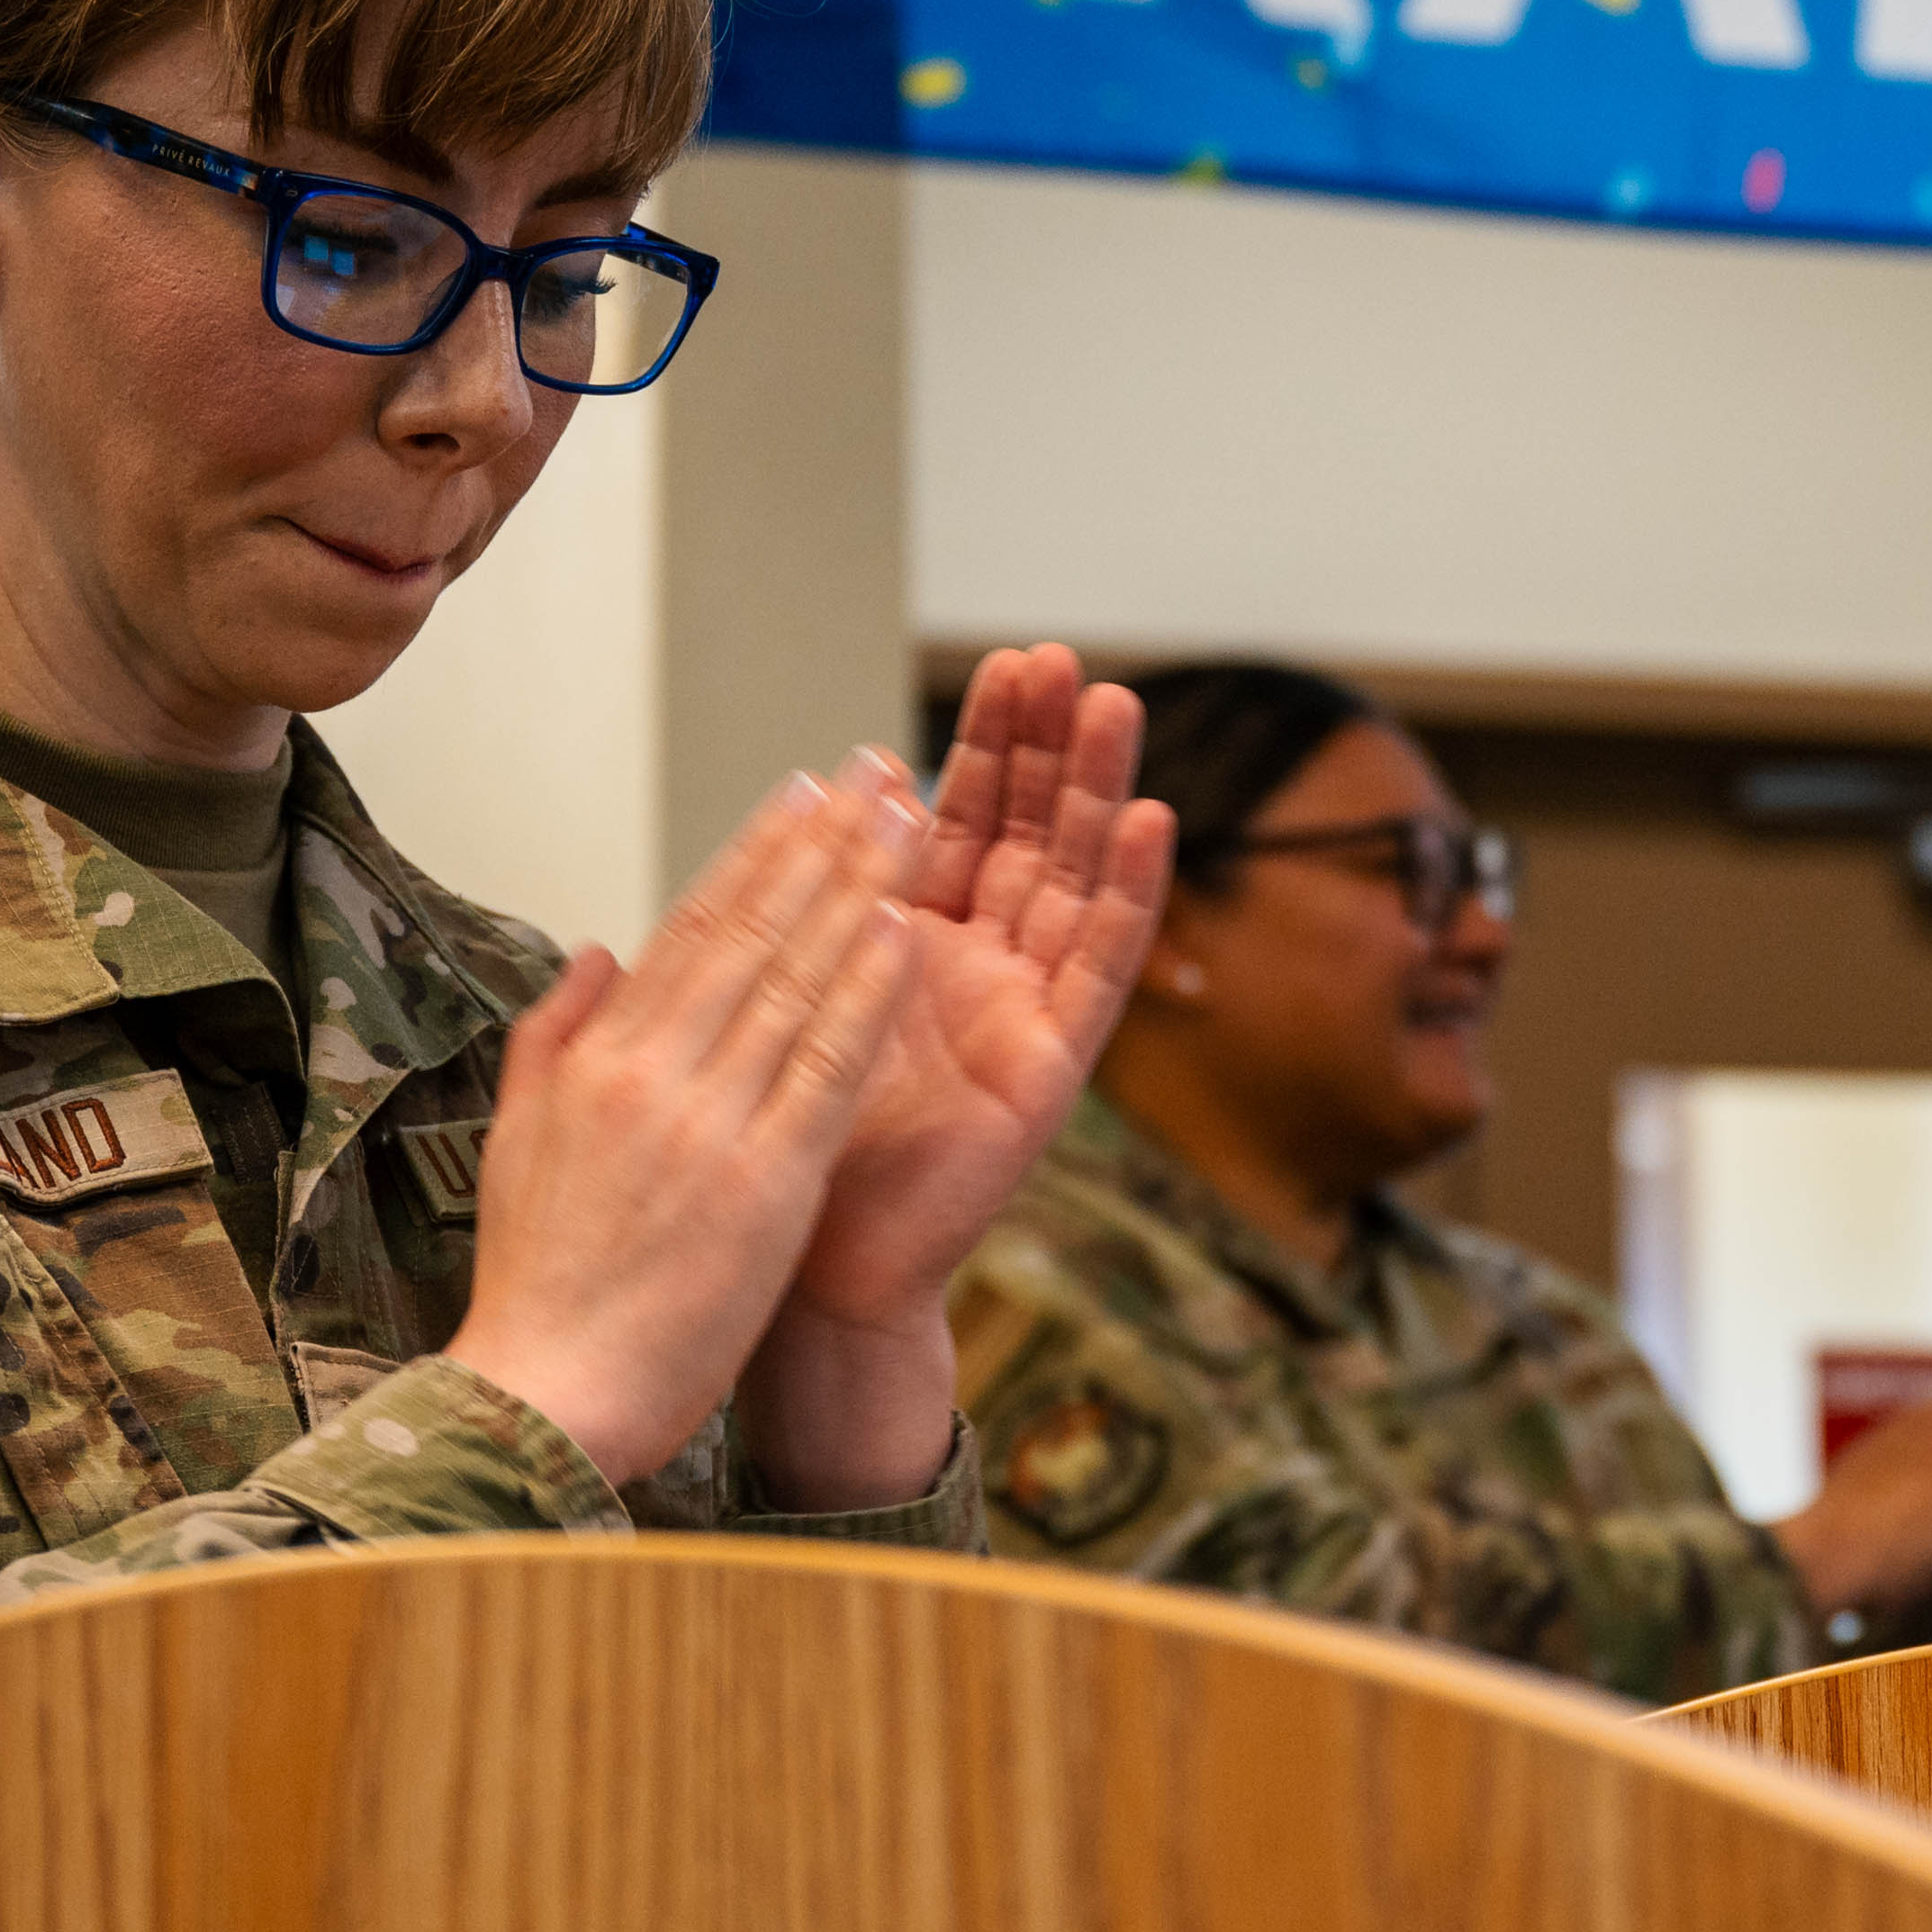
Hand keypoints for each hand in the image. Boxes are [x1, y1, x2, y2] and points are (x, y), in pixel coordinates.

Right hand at [440, 771, 922, 1485]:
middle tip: (878, 770)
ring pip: (796, 979)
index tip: (805, 790)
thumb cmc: (537, 1288)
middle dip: (823, 842)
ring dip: (859, 890)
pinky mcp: (762, 1182)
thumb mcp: (519, 1143)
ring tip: (910, 818)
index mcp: (597, 1061)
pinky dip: (865, 994)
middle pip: (751, 930)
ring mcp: (708, 1122)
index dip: (755, 851)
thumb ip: (555, 1038)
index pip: (690, 928)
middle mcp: (651, 1072)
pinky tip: (906, 933)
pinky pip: (826, 1067)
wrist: (543, 1397)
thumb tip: (595, 952)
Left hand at [781, 645, 1177, 1331]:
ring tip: (1114, 704)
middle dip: (1047, 746)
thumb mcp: (786, 994)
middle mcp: (978, 966)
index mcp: (911, 941)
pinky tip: (1150, 822)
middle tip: (1064, 661)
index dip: (989, 742)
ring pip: (1070, 879)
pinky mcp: (1051, 1066)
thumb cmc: (781, 1143)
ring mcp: (1022, 1012)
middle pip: (1028, 831)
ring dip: (1097, 793)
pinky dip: (1127, 895)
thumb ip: (814, 899)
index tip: (1008, 664)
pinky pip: (1097, 969)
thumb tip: (820, 784)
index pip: (962, 816)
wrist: (799, 1270)